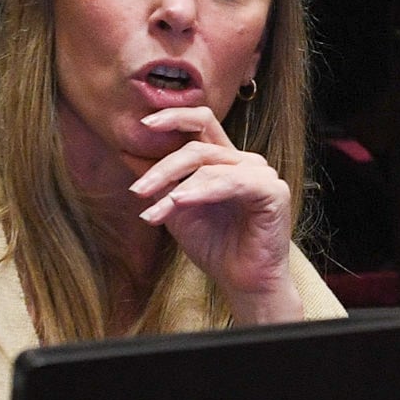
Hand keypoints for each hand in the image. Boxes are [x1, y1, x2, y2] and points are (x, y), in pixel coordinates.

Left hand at [131, 106, 302, 321]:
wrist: (242, 282)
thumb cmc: (214, 246)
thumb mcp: (177, 207)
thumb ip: (160, 180)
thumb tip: (127, 151)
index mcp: (225, 159)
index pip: (202, 121)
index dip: (174, 117)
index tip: (143, 123)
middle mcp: (245, 160)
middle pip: (198, 145)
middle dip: (162, 167)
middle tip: (138, 191)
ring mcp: (261, 173)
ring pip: (209, 164)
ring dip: (174, 185)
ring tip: (153, 210)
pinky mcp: (272, 191)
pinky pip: (231, 182)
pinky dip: (202, 191)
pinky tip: (180, 202)